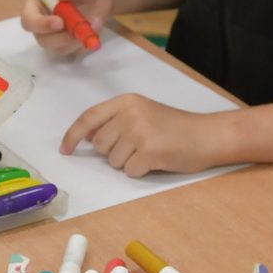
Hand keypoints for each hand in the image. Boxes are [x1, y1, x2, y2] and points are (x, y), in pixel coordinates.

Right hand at [21, 0, 110, 53]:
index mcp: (36, 5)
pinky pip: (73, 51)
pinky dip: (84, 43)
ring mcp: (55, 36)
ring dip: (75, 39)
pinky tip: (93, 27)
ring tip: (92, 22)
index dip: (40, 24)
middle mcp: (42, 23)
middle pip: (41, 39)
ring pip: (58, 48)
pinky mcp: (68, 44)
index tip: (59, 22)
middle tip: (76, 30)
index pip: (28, 20)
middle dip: (59, 37)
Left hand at [61, 94, 230, 176]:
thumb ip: (115, 120)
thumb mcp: (143, 112)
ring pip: (114, 161)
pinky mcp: (149, 151)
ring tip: (150, 151)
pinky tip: (157, 161)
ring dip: (129, 163)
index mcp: (126, 101)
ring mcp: (139, 132)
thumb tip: (86, 137)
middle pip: (100, 145)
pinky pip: (129, 171)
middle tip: (138, 146)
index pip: (89, 117)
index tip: (65, 150)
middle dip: (114, 152)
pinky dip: (141, 171)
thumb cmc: (176, 127)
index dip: (73, 135)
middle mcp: (130, 113)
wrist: (207, 135)